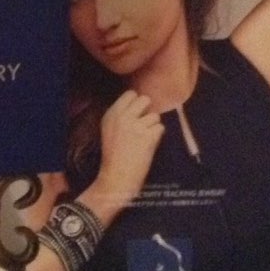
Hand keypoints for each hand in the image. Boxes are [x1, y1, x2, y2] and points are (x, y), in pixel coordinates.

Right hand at [95, 90, 163, 207]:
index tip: (137, 113)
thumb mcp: (108, 128)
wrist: (117, 175)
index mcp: (111, 114)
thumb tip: (138, 103)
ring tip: (144, 138)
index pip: (130, 94)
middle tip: (143, 124)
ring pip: (155, 116)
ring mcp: (136, 126)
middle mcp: (123, 117)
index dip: (137, 103)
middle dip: (147, 111)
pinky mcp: (148, 136)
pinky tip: (148, 145)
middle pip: (144, 100)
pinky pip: (160, 128)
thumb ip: (120, 114)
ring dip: (153, 126)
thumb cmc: (113, 154)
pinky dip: (157, 136)